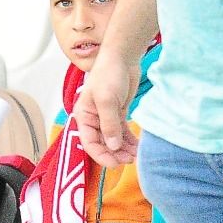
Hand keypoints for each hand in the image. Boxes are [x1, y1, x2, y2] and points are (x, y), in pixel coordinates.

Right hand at [73, 48, 141, 165]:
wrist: (123, 58)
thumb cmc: (109, 74)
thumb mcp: (107, 100)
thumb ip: (109, 124)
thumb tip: (113, 146)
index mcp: (84, 115)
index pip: (89, 142)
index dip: (101, 155)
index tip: (115, 164)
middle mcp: (93, 118)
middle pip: (102, 143)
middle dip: (115, 154)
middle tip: (129, 160)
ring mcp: (106, 117)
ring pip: (113, 140)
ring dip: (123, 149)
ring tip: (136, 156)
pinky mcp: (118, 114)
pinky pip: (122, 133)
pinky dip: (129, 141)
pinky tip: (138, 147)